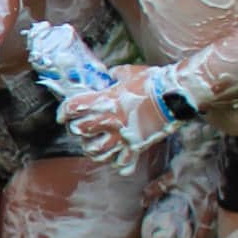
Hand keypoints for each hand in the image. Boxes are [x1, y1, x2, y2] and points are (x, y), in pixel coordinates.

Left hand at [57, 64, 174, 170]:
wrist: (175, 95)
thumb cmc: (151, 81)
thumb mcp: (125, 73)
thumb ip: (112, 77)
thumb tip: (107, 78)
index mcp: (103, 101)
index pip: (72, 108)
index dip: (64, 112)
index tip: (63, 116)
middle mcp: (110, 121)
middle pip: (80, 132)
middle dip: (77, 131)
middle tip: (80, 129)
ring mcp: (123, 136)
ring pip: (96, 152)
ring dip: (92, 149)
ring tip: (94, 145)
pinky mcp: (137, 147)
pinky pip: (121, 163)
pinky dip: (116, 163)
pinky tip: (116, 159)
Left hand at [139, 122, 224, 237]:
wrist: (215, 148)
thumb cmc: (196, 162)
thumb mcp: (173, 174)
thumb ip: (157, 188)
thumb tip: (142, 201)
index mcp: (204, 205)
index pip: (201, 234)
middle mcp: (213, 207)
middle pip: (206, 234)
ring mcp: (216, 202)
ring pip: (209, 225)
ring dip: (198, 234)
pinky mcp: (216, 195)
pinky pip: (210, 215)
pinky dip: (202, 222)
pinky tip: (193, 222)